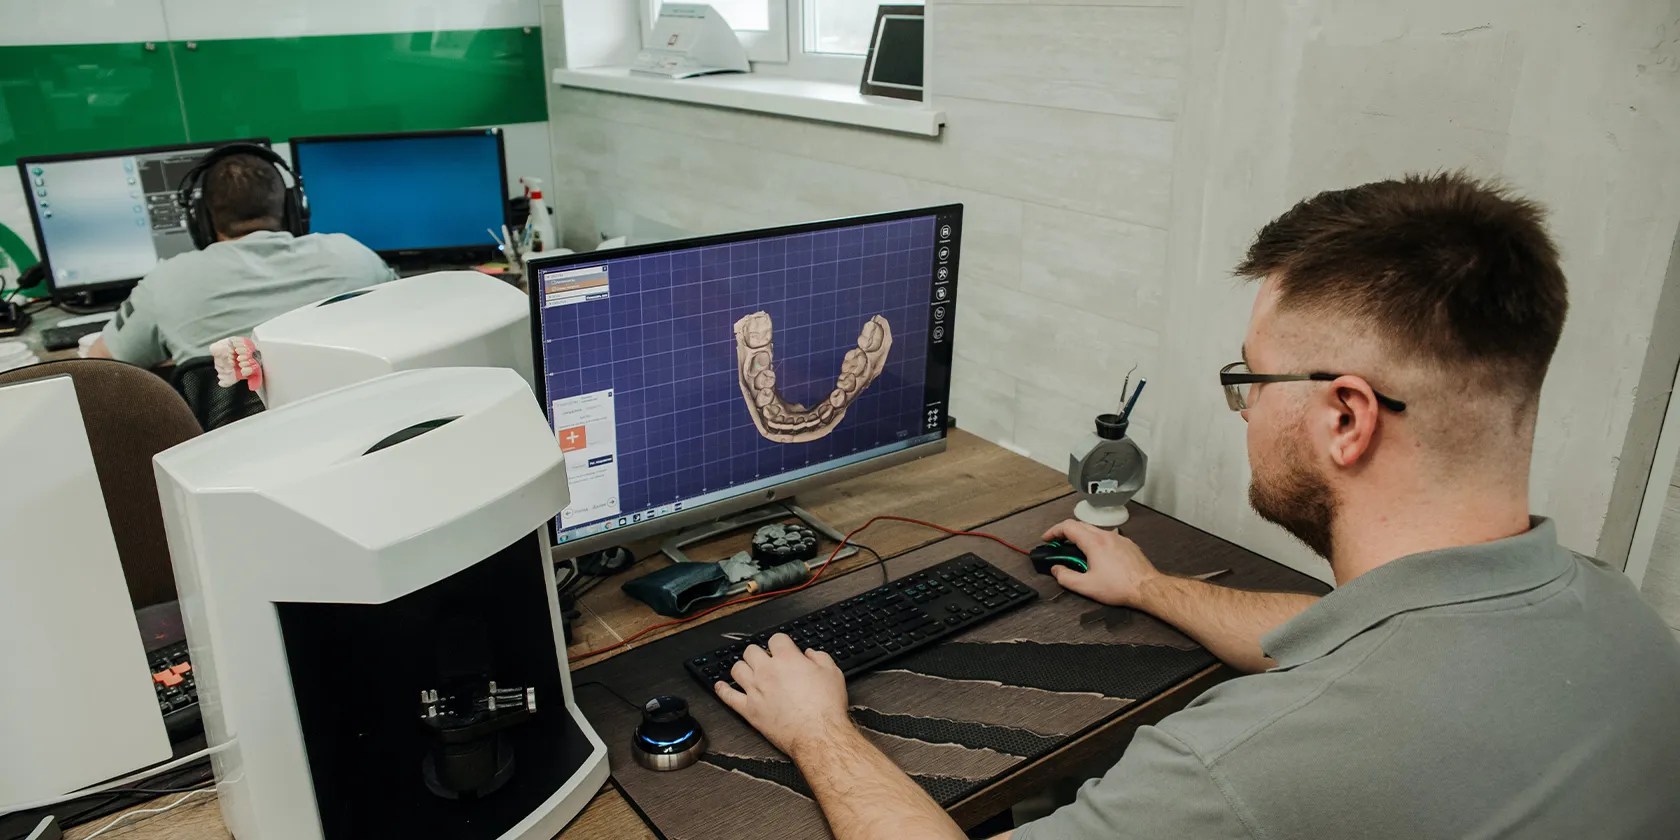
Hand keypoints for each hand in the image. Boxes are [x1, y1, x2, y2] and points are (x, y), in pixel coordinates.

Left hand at [716, 633, 852, 758]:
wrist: (818, 734)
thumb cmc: (826, 707)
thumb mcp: (833, 674)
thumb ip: (820, 658)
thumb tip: (810, 654)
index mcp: (787, 659)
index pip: (776, 639)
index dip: (780, 643)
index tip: (783, 649)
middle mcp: (767, 671)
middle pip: (752, 651)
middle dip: (759, 653)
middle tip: (767, 661)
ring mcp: (755, 690)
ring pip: (737, 669)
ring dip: (743, 667)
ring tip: (750, 671)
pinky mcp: (749, 709)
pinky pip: (728, 696)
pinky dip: (722, 690)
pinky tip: (721, 686)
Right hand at [1042, 519, 1161, 607]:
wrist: (1147, 588)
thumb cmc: (1120, 587)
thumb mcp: (1086, 587)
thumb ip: (1066, 577)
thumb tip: (1057, 570)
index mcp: (1094, 543)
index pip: (1068, 527)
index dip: (1053, 531)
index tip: (1047, 539)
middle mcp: (1106, 536)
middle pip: (1080, 525)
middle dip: (1065, 532)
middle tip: (1058, 544)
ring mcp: (1119, 538)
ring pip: (1094, 530)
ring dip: (1081, 536)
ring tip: (1076, 551)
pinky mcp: (1128, 544)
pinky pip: (1107, 536)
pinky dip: (1096, 540)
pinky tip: (1098, 555)